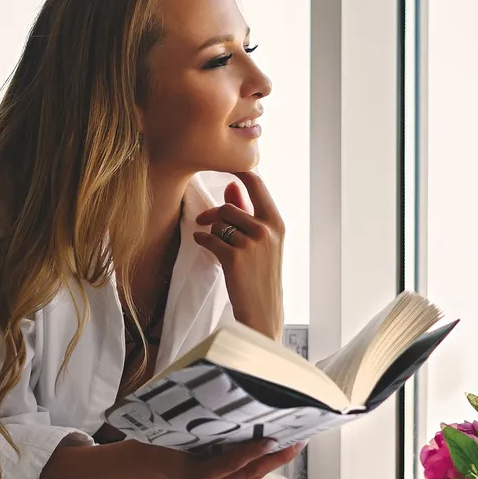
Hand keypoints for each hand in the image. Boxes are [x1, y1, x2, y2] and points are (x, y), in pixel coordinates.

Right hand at [159, 438, 302, 478]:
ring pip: (251, 477)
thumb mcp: (183, 436)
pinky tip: (276, 451)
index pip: (231, 463)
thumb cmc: (170, 444)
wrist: (161, 464)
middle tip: (297, 442)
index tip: (273, 440)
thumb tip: (243, 419)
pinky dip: (261, 464)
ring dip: (273, 460)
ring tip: (293, 443)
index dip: (253, 451)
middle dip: (276, 458)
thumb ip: (210, 435)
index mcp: (197, 478)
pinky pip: (247, 478)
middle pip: (249, 474)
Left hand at [194, 171, 284, 339]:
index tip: (225, 166)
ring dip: (209, 229)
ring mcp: (252, 243)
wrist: (262, 312)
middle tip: (204, 220)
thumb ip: (247, 213)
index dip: (239, 171)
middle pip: (230, 206)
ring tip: (209, 239)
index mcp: (277, 223)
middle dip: (213, 213)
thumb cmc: (260, 276)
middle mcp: (267, 229)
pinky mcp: (234, 257)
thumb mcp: (261, 243)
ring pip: (219, 222)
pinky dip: (202, 239)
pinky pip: (210, 238)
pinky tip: (200, 242)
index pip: (258, 184)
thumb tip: (232, 185)